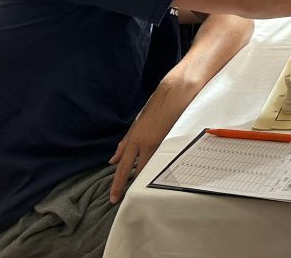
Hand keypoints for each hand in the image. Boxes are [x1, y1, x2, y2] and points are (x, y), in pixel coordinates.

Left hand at [108, 83, 186, 203]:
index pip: (122, 168)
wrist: (177, 91)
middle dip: (133, 186)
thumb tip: (113, 160)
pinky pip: (164, 160)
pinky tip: (162, 172)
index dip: (117, 185)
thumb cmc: (157, 106)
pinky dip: (161, 167)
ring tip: (147, 189)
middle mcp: (146, 144)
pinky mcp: (173, 143)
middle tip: (131, 199)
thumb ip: (125, 143)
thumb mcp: (137, 124)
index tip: (114, 199)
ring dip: (148, 177)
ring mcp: (161, 144)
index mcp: (135, 139)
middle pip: (137, 172)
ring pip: (152, 168)